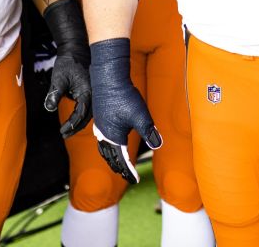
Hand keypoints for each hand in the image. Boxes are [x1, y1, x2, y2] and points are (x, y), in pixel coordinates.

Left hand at [42, 0, 92, 137]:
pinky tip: (76, 120)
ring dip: (80, 122)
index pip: (81, 114)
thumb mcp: (58, 78)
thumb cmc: (68, 63)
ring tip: (69, 130)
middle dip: (76, 127)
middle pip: (87, 117)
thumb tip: (49, 108)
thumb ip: (54, 94)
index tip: (62, 131)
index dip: (71, 125)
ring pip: (90, 113)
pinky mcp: (93, 91)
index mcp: (88, 92)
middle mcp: (94, 94)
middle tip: (64, 135)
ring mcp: (95, 93)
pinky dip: (83, 115)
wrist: (76, 49)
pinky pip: (90, 107)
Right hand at [90, 38, 160, 183]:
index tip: (135, 180)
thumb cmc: (124, 97)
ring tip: (117, 163)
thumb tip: (158, 145)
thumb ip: (150, 132)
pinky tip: (111, 141)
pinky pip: (101, 139)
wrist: (108, 78)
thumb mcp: (141, 116)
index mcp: (113, 138)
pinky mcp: (100, 117)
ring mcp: (100, 126)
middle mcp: (104, 135)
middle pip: (110, 158)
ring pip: (103, 149)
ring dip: (111, 158)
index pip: (121, 161)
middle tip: (127, 175)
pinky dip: (106, 147)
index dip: (129, 171)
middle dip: (119, 168)